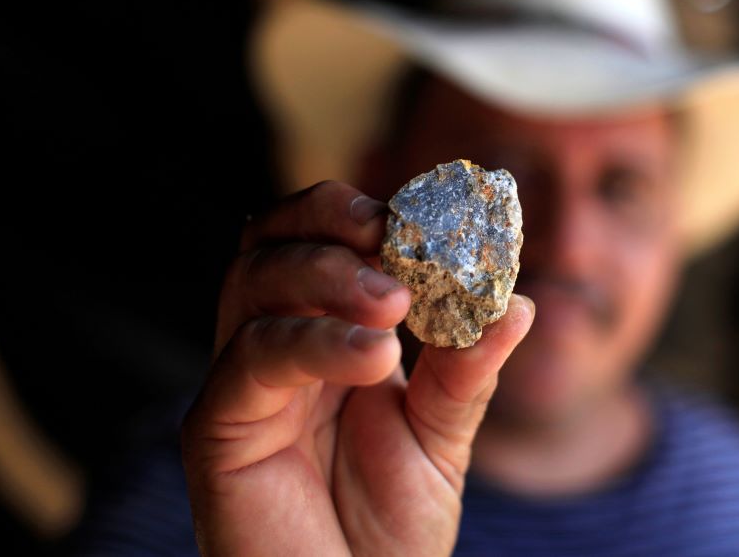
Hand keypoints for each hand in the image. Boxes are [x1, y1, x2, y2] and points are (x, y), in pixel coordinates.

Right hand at [181, 181, 533, 555]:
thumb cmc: (387, 530)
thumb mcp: (441, 439)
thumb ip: (467, 372)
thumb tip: (520, 304)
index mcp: (327, 334)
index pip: (324, 238)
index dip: (364, 212)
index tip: (425, 216)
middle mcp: (278, 343)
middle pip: (273, 238)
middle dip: (331, 218)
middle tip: (391, 232)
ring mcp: (245, 382)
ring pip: (254, 280)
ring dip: (327, 272)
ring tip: (395, 302)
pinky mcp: (218, 426)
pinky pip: (253, 358)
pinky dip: (315, 342)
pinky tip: (374, 357)